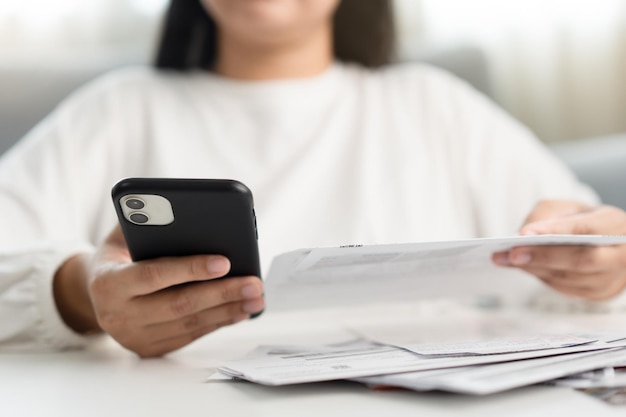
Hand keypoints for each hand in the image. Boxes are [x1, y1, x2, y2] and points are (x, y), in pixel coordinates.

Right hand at [54, 226, 264, 356]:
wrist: (98, 292)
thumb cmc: (120, 254)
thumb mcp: (123, 234)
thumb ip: (149, 224)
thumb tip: (193, 215)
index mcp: (107, 282)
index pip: (153, 274)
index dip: (190, 268)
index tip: (225, 261)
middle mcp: (117, 315)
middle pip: (179, 304)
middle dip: (222, 293)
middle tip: (254, 282)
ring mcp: (133, 336)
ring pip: (189, 324)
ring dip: (228, 310)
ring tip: (256, 297)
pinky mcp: (150, 348)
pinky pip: (191, 336)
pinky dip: (219, 322)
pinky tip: (240, 310)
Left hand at [492, 200, 625, 300]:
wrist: (602, 241)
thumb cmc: (580, 220)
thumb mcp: (565, 207)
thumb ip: (546, 215)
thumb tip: (524, 235)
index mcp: (619, 226)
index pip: (589, 229)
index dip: (556, 231)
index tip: (524, 233)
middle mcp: (621, 255)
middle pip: (583, 260)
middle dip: (543, 257)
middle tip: (511, 253)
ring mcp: (613, 278)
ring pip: (571, 278)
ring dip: (536, 269)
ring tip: (506, 259)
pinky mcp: (599, 294)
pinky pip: (566, 289)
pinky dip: (542, 277)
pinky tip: (523, 267)